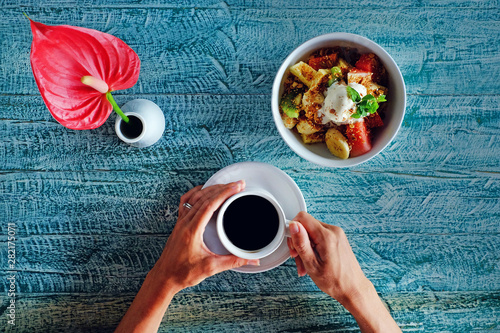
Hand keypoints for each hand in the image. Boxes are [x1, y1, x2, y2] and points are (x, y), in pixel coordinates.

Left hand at [116, 181, 259, 332]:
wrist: (164, 278)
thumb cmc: (183, 273)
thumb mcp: (211, 267)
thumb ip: (233, 261)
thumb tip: (252, 259)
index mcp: (192, 230)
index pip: (210, 205)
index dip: (225, 193)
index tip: (237, 187)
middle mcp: (185, 223)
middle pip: (204, 198)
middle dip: (222, 188)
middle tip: (237, 184)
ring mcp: (180, 222)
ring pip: (195, 198)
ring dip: (211, 189)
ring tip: (225, 185)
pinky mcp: (179, 225)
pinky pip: (186, 203)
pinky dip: (196, 194)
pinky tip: (202, 191)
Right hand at [286, 212, 368, 303]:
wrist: (353, 289)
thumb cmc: (335, 281)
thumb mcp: (312, 264)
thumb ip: (301, 243)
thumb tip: (293, 226)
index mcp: (327, 236)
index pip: (302, 218)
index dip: (293, 230)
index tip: (292, 244)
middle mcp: (334, 231)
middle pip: (306, 226)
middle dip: (299, 242)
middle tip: (298, 258)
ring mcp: (337, 234)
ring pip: (312, 233)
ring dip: (305, 247)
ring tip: (305, 265)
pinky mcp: (338, 239)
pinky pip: (320, 237)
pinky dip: (313, 248)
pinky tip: (313, 261)